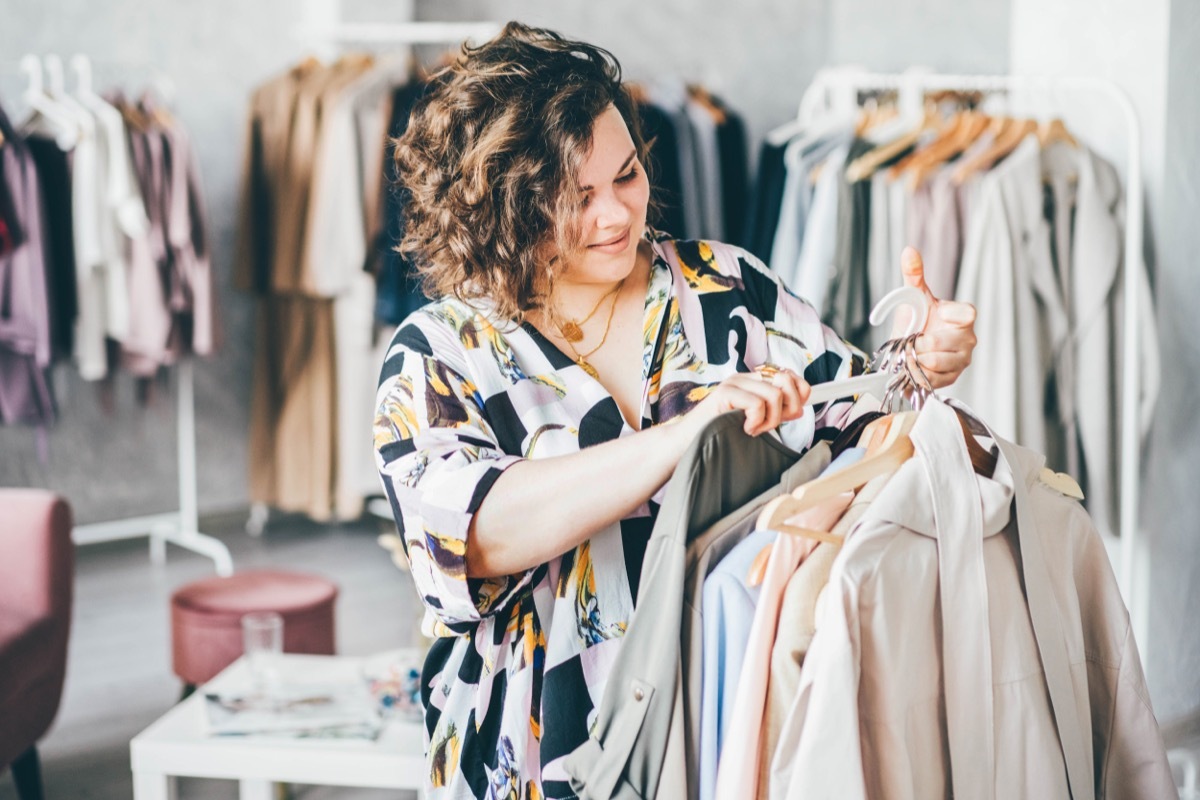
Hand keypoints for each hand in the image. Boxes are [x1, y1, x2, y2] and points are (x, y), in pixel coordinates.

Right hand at [676, 368, 810, 440]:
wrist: (688, 442)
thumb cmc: (719, 433)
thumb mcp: (755, 422)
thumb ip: (775, 413)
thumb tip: (798, 408)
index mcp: (753, 381)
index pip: (789, 375)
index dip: (798, 393)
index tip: (790, 413)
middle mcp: (745, 377)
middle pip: (787, 380)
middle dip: (789, 407)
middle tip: (771, 424)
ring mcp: (734, 382)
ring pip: (775, 394)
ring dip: (770, 419)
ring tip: (754, 429)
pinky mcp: (725, 392)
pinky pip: (758, 404)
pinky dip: (757, 422)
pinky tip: (745, 429)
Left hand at [892, 247, 976, 388]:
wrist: (907, 350)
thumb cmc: (916, 321)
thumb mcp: (913, 297)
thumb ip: (913, 274)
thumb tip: (909, 250)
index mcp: (962, 316)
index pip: (968, 313)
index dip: (951, 316)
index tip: (938, 314)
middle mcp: (967, 338)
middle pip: (946, 342)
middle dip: (921, 342)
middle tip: (912, 339)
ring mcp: (962, 359)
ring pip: (937, 361)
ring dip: (917, 358)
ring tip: (912, 352)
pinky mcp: (952, 377)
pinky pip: (933, 377)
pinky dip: (918, 372)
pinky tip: (915, 366)